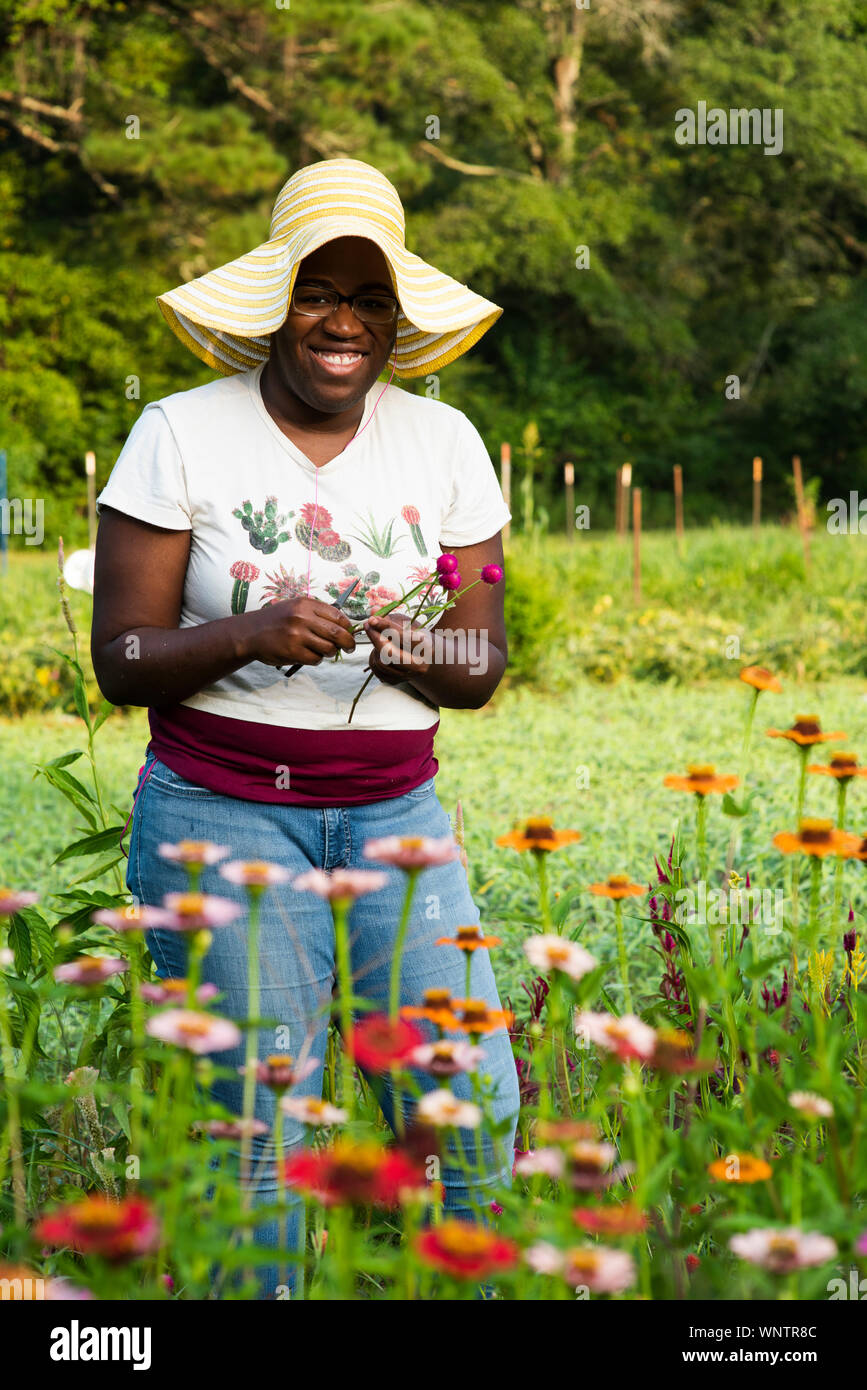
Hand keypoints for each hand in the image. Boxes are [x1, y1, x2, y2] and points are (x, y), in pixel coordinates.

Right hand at [241, 597, 355, 667]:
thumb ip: (317, 613)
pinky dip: (317, 660)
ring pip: (328, 648)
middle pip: (337, 633)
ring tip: (325, 651)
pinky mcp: (293, 652)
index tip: (349, 632)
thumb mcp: (295, 607)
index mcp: (305, 604)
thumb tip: (343, 625)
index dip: (348, 626)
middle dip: (348, 642)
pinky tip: (309, 655)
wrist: (251, 633)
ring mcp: (297, 635)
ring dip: (331, 652)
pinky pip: (316, 659)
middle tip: (350, 647)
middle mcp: (302, 618)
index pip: (337, 615)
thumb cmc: (276, 620)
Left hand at [364, 611, 430, 685]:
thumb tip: (374, 610)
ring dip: (375, 647)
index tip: (372, 618)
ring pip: (381, 662)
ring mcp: (407, 676)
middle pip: (389, 654)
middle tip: (368, 624)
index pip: (403, 637)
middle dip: (375, 637)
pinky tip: (380, 651)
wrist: (427, 661)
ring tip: (379, 637)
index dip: (385, 627)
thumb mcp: (409, 624)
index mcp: (426, 648)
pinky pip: (376, 669)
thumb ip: (391, 618)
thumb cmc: (417, 638)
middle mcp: (419, 666)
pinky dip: (374, 657)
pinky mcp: (396, 682)